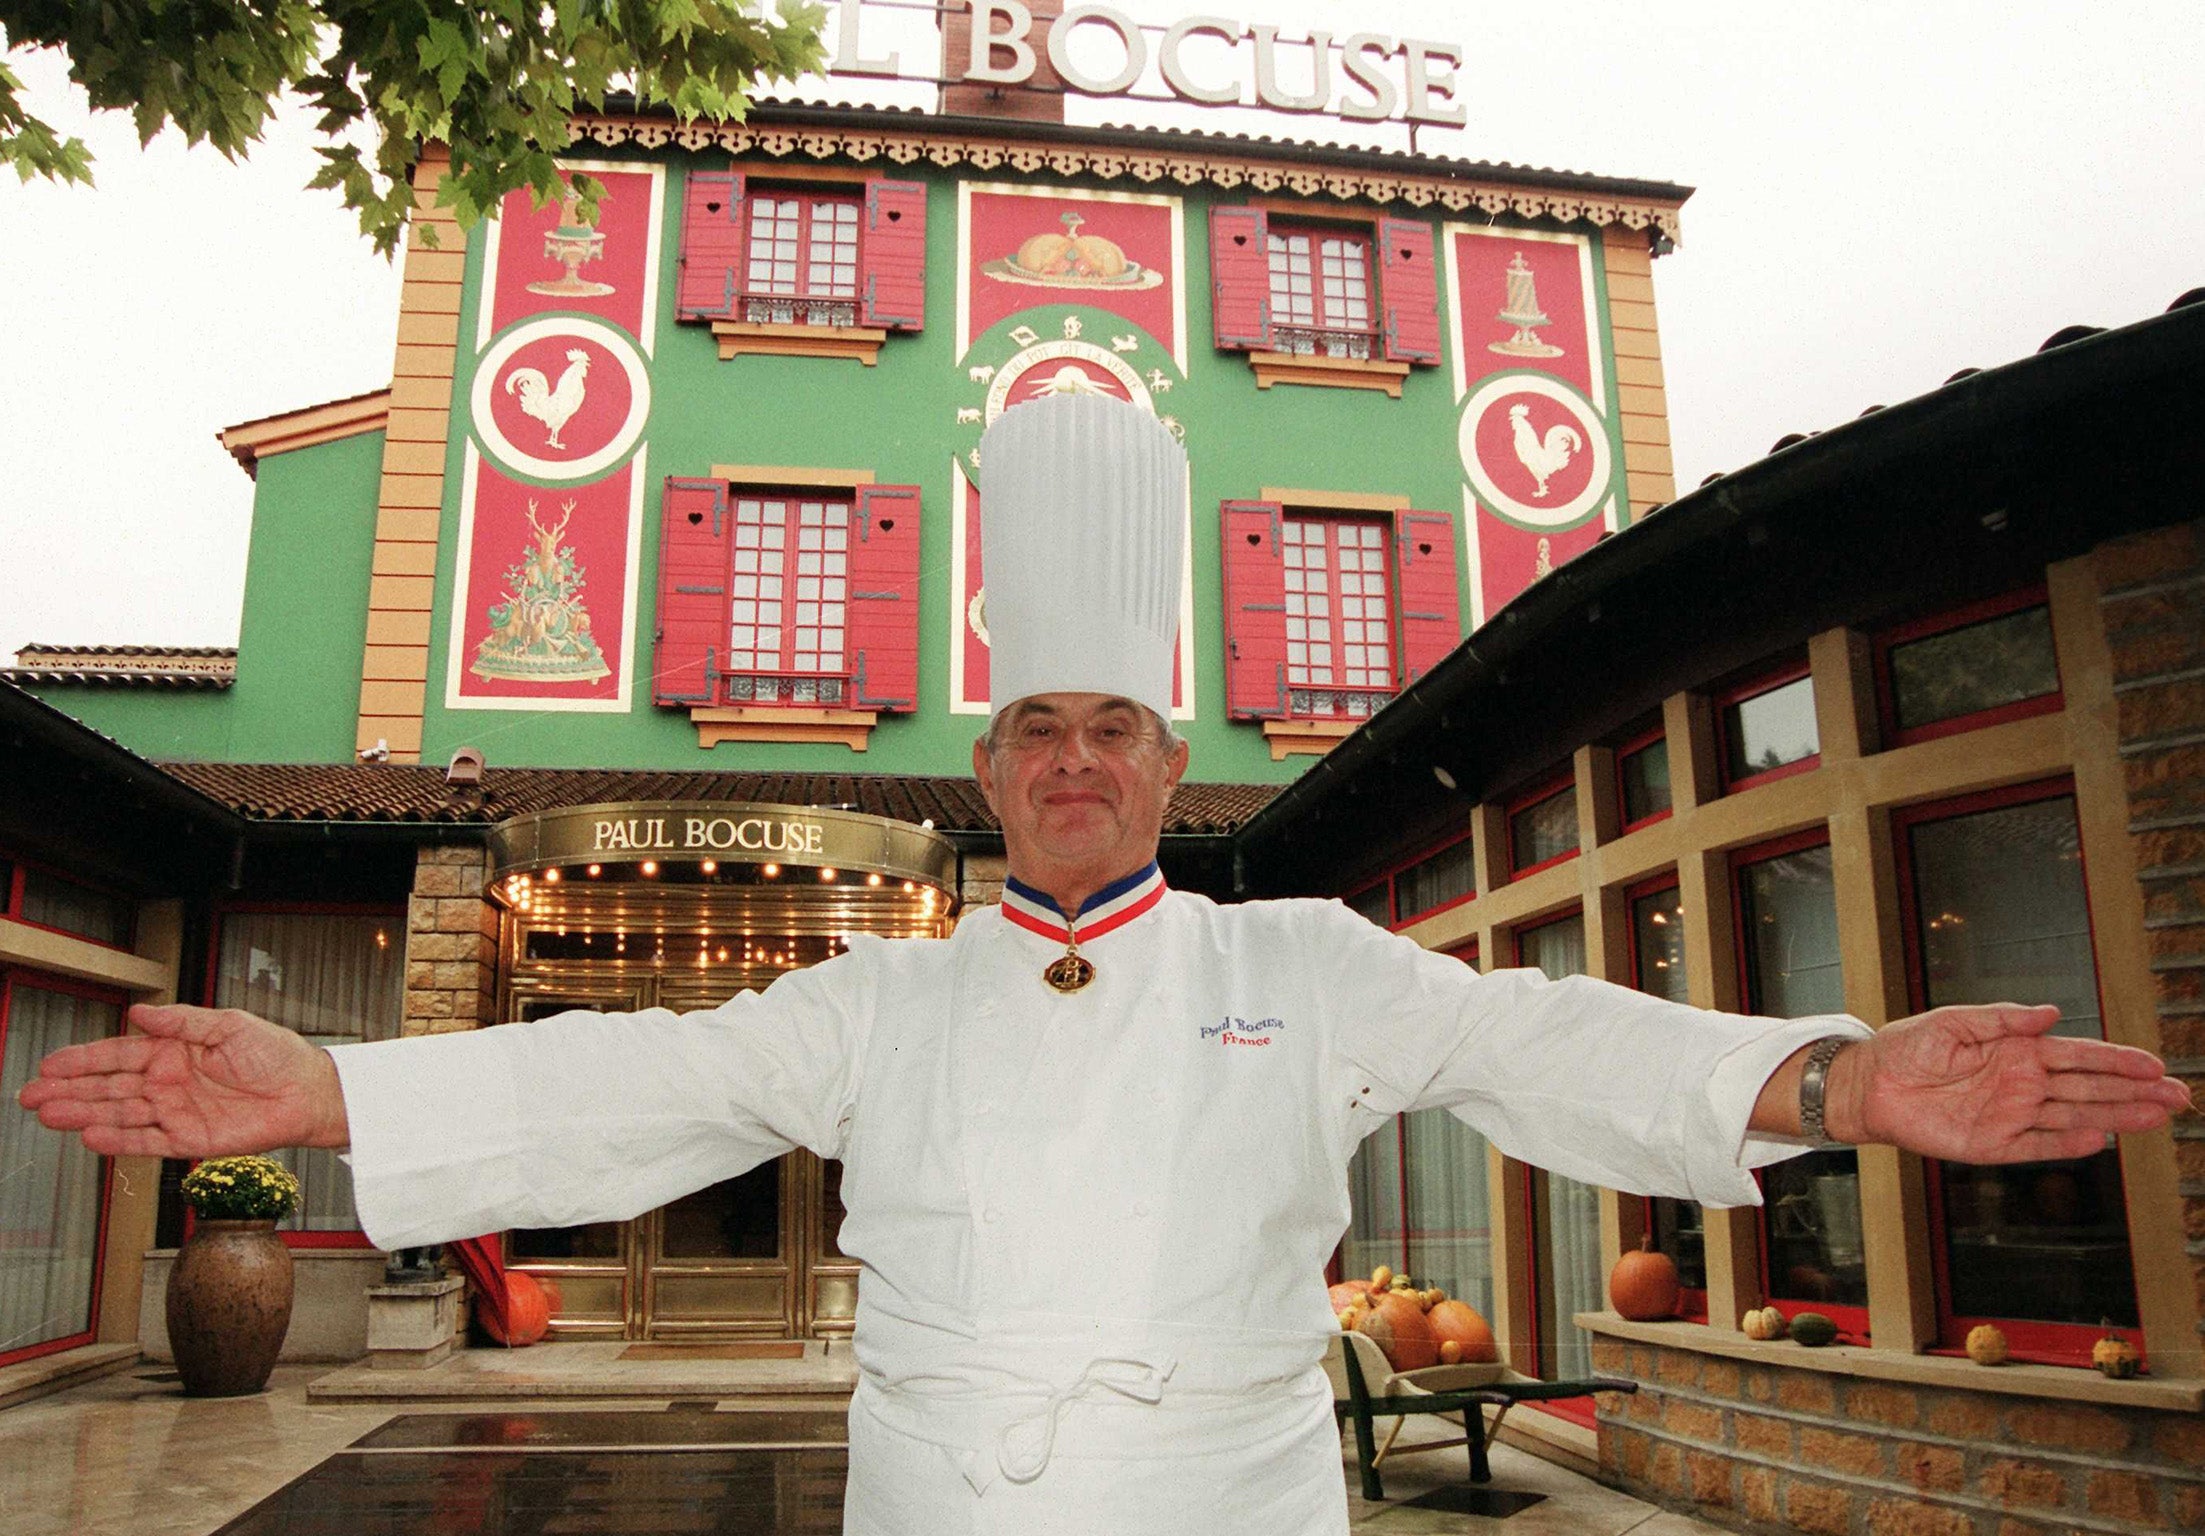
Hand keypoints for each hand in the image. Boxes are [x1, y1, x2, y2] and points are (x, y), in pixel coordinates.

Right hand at [16, 1003, 349, 1157]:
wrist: (309, 1091)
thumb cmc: (275, 1054)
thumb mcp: (229, 1024)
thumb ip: (182, 1021)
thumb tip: (139, 1012)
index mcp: (172, 1052)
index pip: (117, 1055)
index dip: (82, 1061)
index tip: (49, 1065)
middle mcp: (166, 1083)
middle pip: (109, 1087)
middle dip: (69, 1091)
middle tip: (31, 1095)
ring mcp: (174, 1112)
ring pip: (120, 1114)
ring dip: (84, 1115)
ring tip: (51, 1115)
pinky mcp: (189, 1140)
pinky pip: (148, 1141)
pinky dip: (120, 1140)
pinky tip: (91, 1136)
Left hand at [1828, 1004, 2190, 1161]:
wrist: (1869, 1084)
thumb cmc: (1906, 1048)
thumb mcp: (1952, 1022)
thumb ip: (2003, 1019)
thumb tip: (2049, 1013)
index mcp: (2017, 1051)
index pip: (2080, 1055)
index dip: (2118, 1061)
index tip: (2154, 1065)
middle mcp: (2023, 1084)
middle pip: (2090, 1089)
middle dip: (2134, 1092)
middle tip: (2178, 1095)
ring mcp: (2012, 1115)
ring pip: (2075, 1118)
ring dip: (2117, 1117)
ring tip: (2158, 1116)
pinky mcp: (1992, 1144)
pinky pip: (2038, 1146)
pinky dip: (2068, 1145)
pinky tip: (2100, 1140)